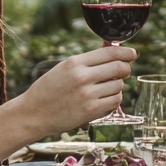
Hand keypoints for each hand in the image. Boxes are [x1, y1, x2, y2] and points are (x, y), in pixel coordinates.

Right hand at [0, 46, 135, 159]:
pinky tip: (104, 99)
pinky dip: (114, 99)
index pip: (109, 53)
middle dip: (126, 68)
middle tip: (124, 71)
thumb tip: (113, 52)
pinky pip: (115, 101)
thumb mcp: (64, 68)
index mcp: (75, 62)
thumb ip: (87, 61)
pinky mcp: (91, 111)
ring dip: (117, 86)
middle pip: (119, 68)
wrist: (33, 113)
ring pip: (119, 85)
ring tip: (105, 88)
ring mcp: (88, 95)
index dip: (126, 52)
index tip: (133, 54)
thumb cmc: (49, 89)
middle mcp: (82, 77)